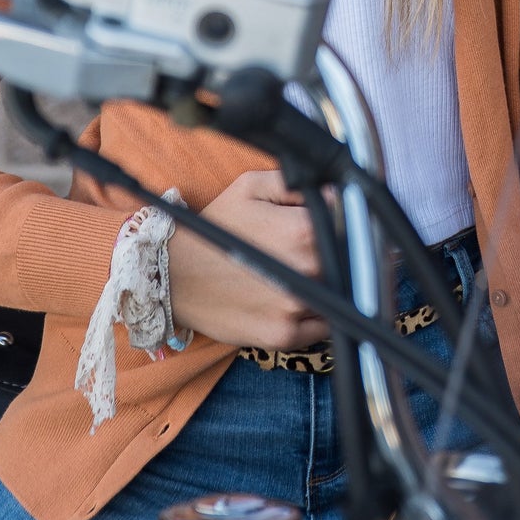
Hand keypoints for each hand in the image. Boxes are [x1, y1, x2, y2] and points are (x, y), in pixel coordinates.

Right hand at [167, 169, 330, 351]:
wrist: (172, 276)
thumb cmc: (214, 229)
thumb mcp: (250, 187)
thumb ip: (296, 183)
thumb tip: (334, 192)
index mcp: (302, 230)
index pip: (347, 224)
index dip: (337, 223)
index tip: (324, 226)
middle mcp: (305, 270)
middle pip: (345, 262)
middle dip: (331, 255)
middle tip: (303, 251)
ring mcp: (296, 307)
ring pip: (336, 295)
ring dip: (326, 286)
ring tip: (296, 276)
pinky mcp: (284, 336)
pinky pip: (321, 328)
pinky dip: (315, 316)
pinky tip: (293, 300)